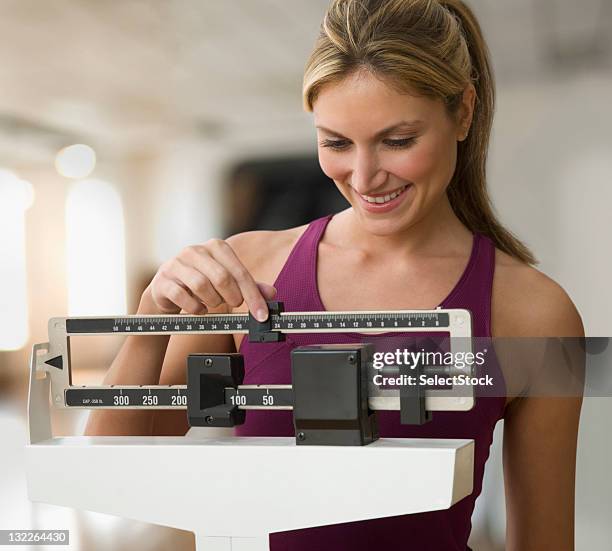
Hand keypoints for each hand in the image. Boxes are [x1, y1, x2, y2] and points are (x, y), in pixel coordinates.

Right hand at [144, 239, 276, 320]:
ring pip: (201, 285)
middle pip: (222, 277)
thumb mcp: (228, 282)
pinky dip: (195, 308)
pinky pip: (182, 296)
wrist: (168, 289)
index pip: (240, 272)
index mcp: (216, 246)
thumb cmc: (202, 283)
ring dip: (212, 301)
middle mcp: (195, 251)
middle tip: (233, 304)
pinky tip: (198, 308)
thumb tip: (271, 294)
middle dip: (232, 297)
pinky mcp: (163, 280)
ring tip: (213, 303)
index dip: (253, 296)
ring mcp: (176, 264)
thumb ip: (249, 286)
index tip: (261, 315)